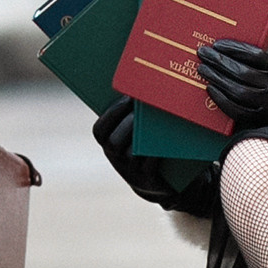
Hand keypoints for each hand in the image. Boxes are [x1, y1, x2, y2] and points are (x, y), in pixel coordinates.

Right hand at [93, 97, 218, 217]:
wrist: (168, 182)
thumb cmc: (154, 148)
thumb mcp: (141, 134)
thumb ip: (136, 116)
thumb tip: (142, 84)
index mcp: (111, 146)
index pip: (99, 131)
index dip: (111, 114)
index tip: (127, 98)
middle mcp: (117, 161)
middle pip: (113, 144)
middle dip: (127, 124)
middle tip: (143, 107)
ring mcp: (132, 174)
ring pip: (131, 155)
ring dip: (142, 137)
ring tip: (156, 119)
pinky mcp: (150, 182)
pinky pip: (150, 167)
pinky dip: (156, 153)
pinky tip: (165, 139)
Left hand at [195, 38, 267, 131]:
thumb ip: (260, 54)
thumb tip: (230, 46)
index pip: (255, 55)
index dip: (234, 48)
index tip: (218, 44)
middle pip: (242, 73)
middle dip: (219, 62)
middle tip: (203, 54)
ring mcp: (267, 104)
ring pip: (237, 91)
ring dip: (217, 79)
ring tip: (203, 69)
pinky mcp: (260, 118)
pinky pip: (236, 110)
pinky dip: (221, 99)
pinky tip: (211, 89)